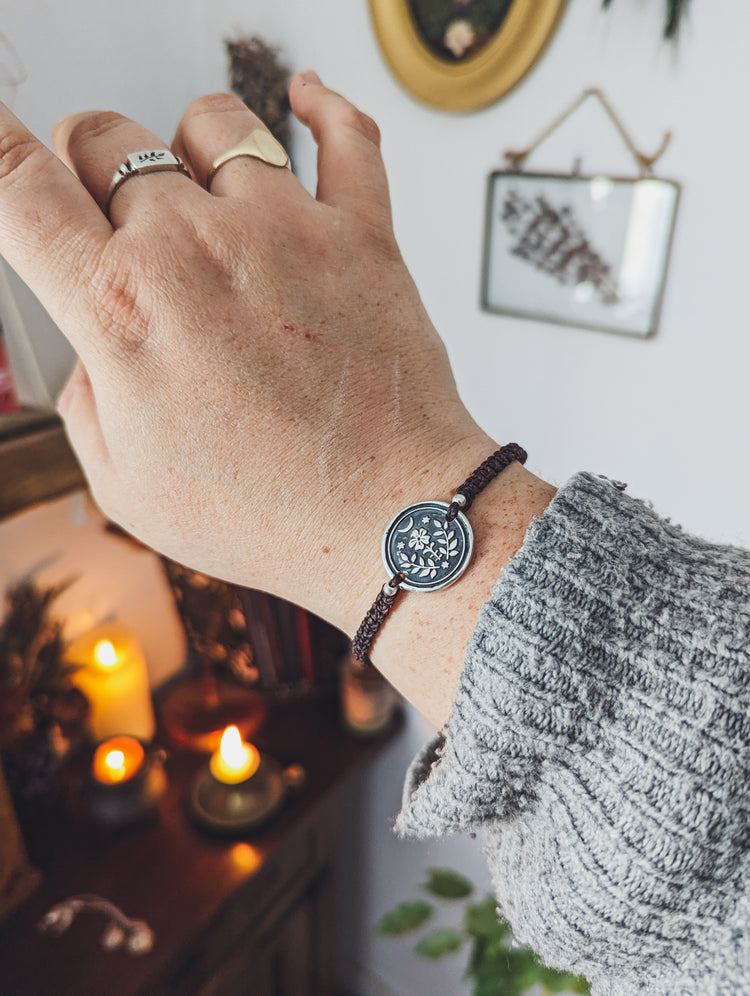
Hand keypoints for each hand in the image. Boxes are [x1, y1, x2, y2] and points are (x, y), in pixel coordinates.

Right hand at [0, 74, 553, 724]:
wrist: (390, 519)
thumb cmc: (271, 515)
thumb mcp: (128, 485)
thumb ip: (86, 399)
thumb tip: (95, 352)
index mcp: (121, 308)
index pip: (21, 188)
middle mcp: (195, 247)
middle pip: (109, 138)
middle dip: (91, 162)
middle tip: (111, 206)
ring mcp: (284, 230)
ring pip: (213, 120)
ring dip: (188, 144)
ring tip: (200, 185)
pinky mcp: (361, 235)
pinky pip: (347, 136)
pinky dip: (324, 108)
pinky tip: (308, 102)